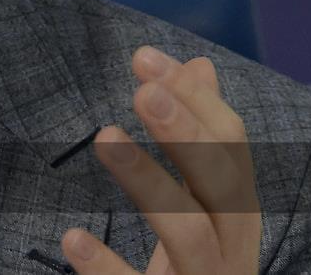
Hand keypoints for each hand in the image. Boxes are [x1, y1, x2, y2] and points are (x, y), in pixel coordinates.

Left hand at [61, 46, 260, 273]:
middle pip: (224, 186)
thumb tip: (199, 62)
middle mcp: (232, 252)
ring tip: (104, 138)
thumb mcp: (203, 206)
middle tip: (142, 91)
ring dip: (150, 184)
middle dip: (188, 134)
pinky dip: (108, 271)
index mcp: (237, 216)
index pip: (231, 147)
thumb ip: (198, 140)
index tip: (144, 57)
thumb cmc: (198, 271)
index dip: (194, 99)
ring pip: (190, 237)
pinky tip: (72, 240)